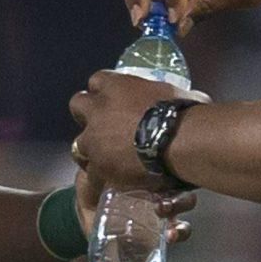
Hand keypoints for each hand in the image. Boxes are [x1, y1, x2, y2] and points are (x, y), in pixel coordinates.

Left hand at [69, 72, 177, 195]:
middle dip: (87, 115)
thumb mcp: (173, 92)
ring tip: (108, 159)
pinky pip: (92, 172)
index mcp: (116, 85)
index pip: (97, 80)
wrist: (179, 142)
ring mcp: (94, 139)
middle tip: (103, 126)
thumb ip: (162, 94)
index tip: (114, 100)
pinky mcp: (99, 166)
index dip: (105, 92)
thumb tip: (176, 96)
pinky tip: (115, 180)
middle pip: (77, 105)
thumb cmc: (183, 112)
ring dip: (91, 149)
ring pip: (78, 143)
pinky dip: (102, 176)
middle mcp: (98, 109)